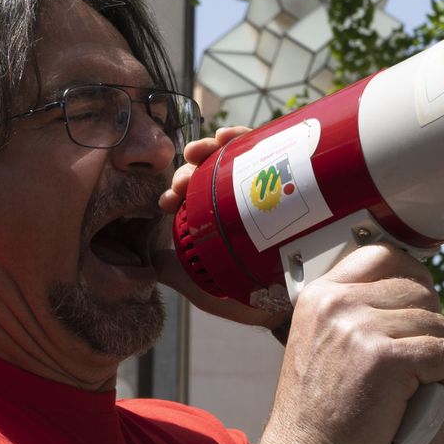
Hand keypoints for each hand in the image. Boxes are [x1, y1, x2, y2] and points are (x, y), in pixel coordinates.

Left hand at [152, 126, 289, 329]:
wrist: (294, 305)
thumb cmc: (251, 301)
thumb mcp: (205, 288)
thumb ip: (175, 273)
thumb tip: (149, 259)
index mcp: (216, 222)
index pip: (192, 196)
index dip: (176, 192)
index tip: (167, 201)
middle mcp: (236, 204)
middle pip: (207, 174)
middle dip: (189, 170)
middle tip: (183, 183)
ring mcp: (262, 191)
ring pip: (231, 158)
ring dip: (209, 148)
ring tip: (200, 151)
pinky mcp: (286, 180)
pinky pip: (262, 150)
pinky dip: (241, 138)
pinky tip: (227, 137)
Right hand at [261, 245, 443, 443]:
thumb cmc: (322, 411)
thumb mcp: (323, 342)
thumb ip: (353, 312)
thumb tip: (411, 286)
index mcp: (320, 295)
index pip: (383, 255)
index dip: (412, 278)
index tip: (417, 307)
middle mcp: (337, 304)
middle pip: (419, 290)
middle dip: (428, 328)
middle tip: (415, 363)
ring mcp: (360, 329)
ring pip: (437, 324)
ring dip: (437, 358)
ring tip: (414, 386)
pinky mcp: (388, 360)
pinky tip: (424, 398)